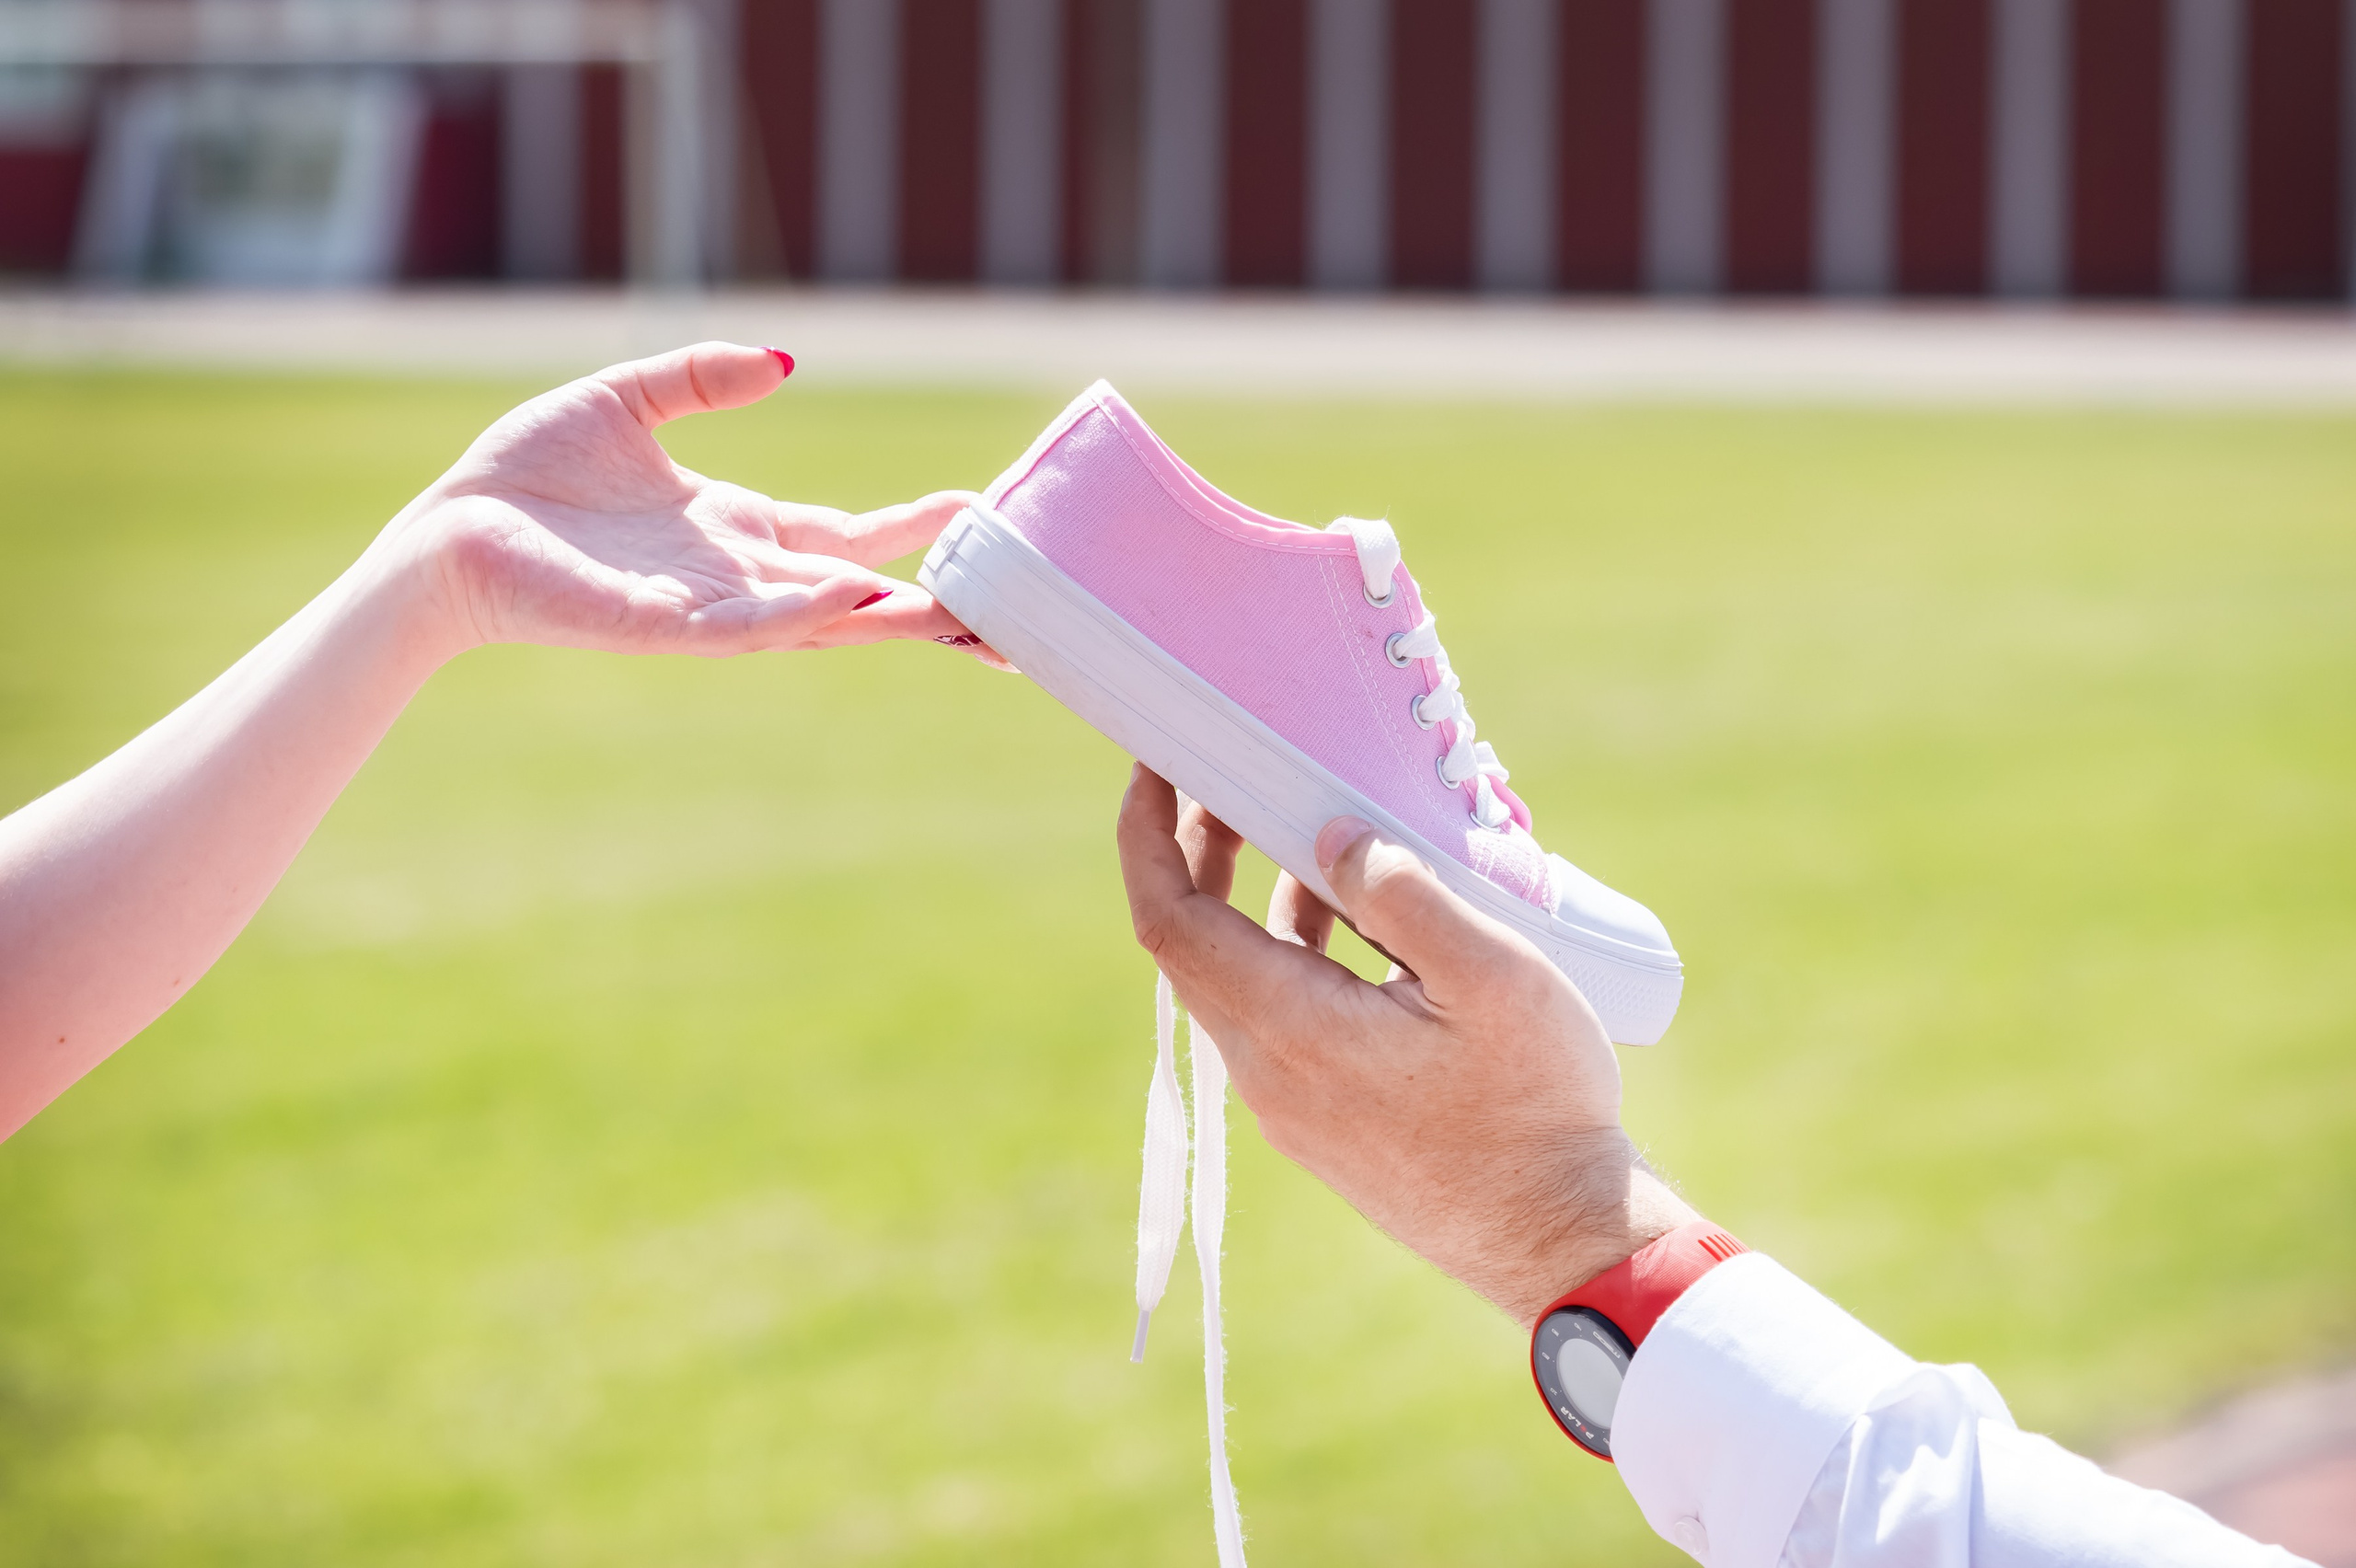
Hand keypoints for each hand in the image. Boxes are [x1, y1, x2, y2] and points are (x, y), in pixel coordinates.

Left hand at [378, 341, 983, 660]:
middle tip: (1011, 609)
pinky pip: (741, 627)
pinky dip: (799, 615)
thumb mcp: (628, 402)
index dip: (913, 530)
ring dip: (886, 618)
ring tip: (959, 616)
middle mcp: (733, 581)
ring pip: (815, 620)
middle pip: (856, 596)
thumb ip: (705, 377)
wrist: (445, 531)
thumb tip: (786, 362)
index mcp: (735, 533)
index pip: (848, 538)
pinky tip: (850, 600)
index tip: (978, 514)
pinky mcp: (657, 629)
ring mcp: (702, 612)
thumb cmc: (525, 474)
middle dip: (931, 605)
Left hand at [1115, 766, 1697, 1324]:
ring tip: (1308, 831)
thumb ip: (1406, 898)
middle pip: (1191, 945)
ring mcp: (1291, 1104)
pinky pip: (1280, 1017)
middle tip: (1233, 778)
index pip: (1169, 920)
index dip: (1148, 835)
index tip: (1160, 766)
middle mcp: (1267, 1071)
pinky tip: (1356, 920)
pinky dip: (1294, 952)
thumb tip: (1332, 839)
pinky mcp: (1323, 1123)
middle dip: (1199, 852)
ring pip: (1239, 980)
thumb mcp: (1494, 979)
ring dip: (1254, 901)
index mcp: (1289, 1027)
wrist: (1564, 1240)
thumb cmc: (1539, 1109)